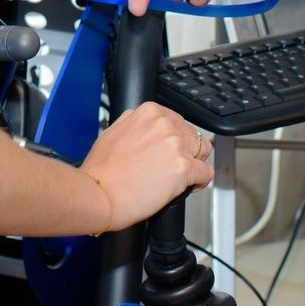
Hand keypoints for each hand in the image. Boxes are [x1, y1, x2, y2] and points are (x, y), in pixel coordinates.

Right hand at [78, 102, 214, 231]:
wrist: (98, 193)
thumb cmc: (101, 170)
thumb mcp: (113, 130)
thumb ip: (134, 123)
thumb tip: (146, 127)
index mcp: (149, 112)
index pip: (178, 121)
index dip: (176, 138)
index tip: (171, 150)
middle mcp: (164, 124)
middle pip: (192, 135)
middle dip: (187, 151)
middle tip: (173, 167)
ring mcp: (175, 145)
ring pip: (204, 151)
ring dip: (196, 163)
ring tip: (183, 177)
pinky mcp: (183, 168)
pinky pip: (206, 173)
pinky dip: (200, 181)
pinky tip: (189, 187)